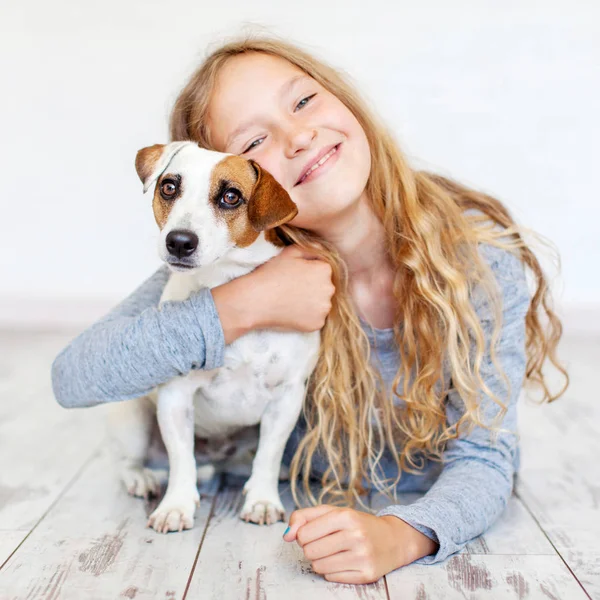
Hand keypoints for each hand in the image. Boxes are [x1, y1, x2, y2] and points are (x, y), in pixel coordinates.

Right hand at [252, 244, 334, 331]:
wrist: (256, 300)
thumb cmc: (271, 274)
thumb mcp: (290, 252)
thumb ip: (311, 248)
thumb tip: (323, 250)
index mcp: (324, 270)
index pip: (323, 270)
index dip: (308, 272)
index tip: (295, 277)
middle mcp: (329, 289)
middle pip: (325, 288)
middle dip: (313, 288)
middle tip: (293, 290)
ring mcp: (324, 308)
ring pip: (322, 304)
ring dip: (312, 303)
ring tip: (292, 301)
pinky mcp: (317, 324)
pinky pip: (316, 319)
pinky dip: (307, 317)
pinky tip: (292, 312)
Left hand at [282, 505, 437, 583]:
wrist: (393, 539)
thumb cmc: (357, 524)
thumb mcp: (332, 512)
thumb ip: (304, 517)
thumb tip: (286, 536)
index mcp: (346, 515)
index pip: (304, 533)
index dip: (303, 535)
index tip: (314, 533)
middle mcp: (355, 535)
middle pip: (309, 551)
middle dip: (312, 548)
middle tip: (325, 543)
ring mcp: (362, 556)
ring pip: (319, 567)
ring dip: (320, 561)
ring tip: (334, 552)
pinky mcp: (367, 575)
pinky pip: (332, 578)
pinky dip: (332, 571)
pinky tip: (344, 561)